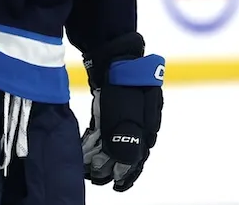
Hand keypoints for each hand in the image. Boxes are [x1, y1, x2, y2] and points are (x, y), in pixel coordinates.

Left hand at [81, 33, 164, 191]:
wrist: (115, 53)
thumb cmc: (124, 84)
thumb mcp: (127, 116)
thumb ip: (128, 141)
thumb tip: (127, 166)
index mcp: (148, 124)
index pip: (140, 156)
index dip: (128, 173)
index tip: (116, 185)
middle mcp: (141, 119)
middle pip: (130, 150)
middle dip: (115, 167)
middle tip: (99, 180)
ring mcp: (127, 111)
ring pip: (117, 141)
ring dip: (105, 156)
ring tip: (91, 169)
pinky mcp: (112, 104)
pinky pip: (106, 128)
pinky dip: (98, 141)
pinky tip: (89, 147)